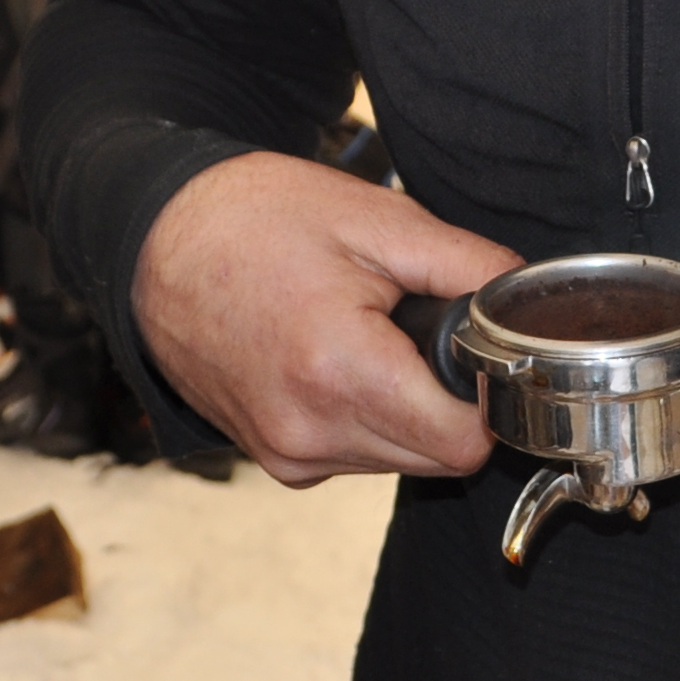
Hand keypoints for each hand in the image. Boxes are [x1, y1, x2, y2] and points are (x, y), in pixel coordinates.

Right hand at [132, 150, 514, 483]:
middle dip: (452, 404)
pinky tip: (340, 362)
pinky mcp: (274, 459)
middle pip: (439, 459)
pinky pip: (356, 456)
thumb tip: (528, 297)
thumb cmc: (253, 219)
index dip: (492, 398)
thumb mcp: (376, 220)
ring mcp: (286, 452)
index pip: (466, 443)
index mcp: (340, 371)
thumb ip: (468, 265)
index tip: (484, 356)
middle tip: (424, 335)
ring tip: (372, 340)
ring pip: (400, 461)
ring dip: (409, 413)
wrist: (152, 240)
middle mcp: (309, 430)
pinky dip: (368, 419)